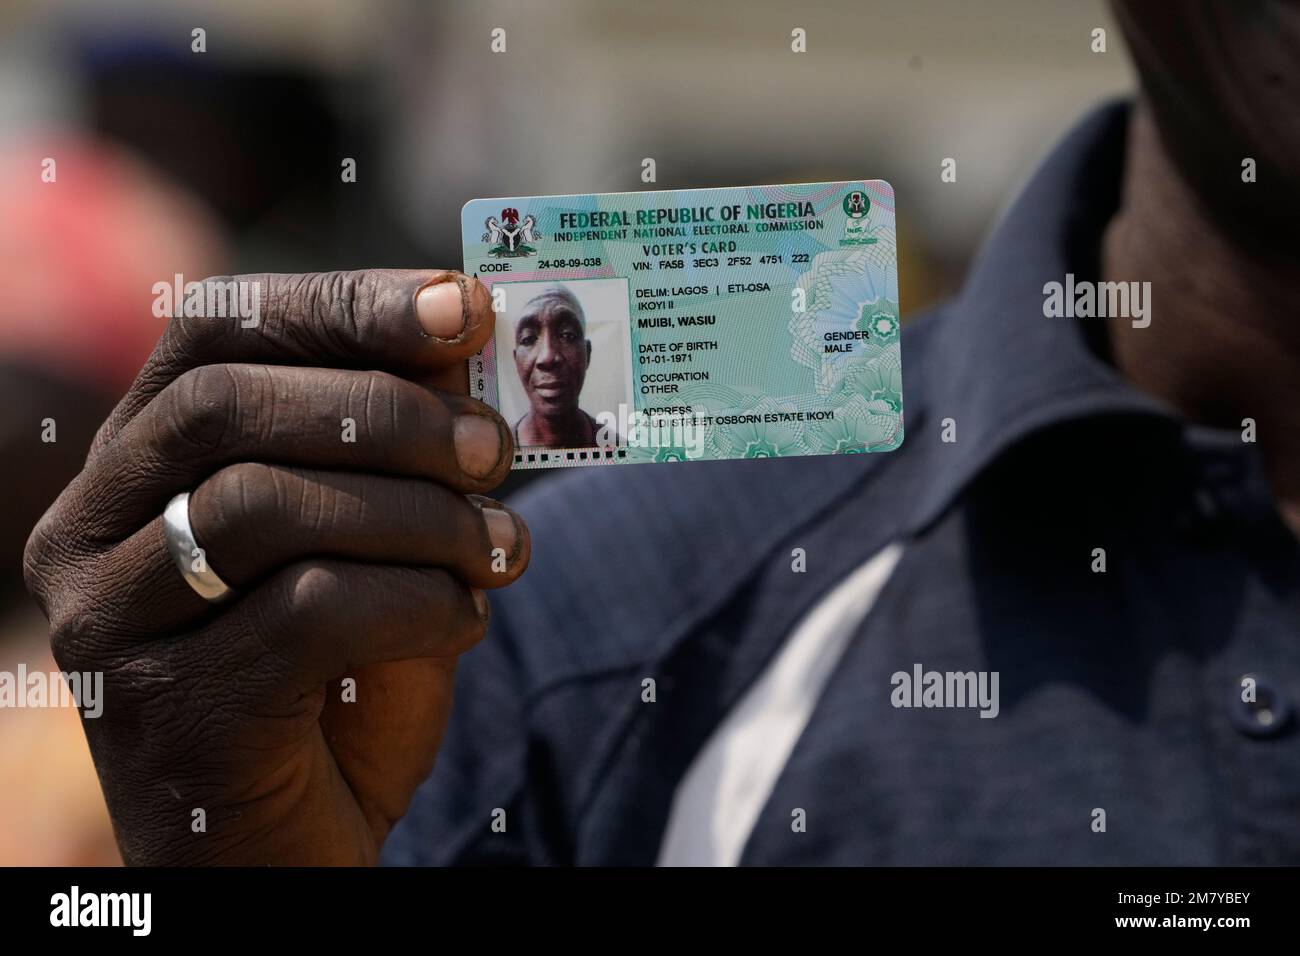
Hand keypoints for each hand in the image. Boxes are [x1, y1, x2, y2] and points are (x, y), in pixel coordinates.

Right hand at [23, 269, 529, 864]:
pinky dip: (419, 603)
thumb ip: (396, 445)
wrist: (294, 847)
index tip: (463, 306)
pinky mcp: (172, 709)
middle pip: (232, 408)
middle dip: (392, 413)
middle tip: (497, 447)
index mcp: (138, 465)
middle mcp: (94, 533)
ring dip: (422, 516)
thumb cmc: (337, 684)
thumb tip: (460, 333)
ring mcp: (116, 624)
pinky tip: (463, 622)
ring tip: (502, 549)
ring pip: (269, 506)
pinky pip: (311, 611)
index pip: (214, 333)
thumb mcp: (374, 542)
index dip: (342, 303)